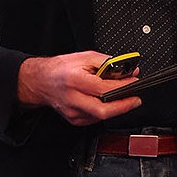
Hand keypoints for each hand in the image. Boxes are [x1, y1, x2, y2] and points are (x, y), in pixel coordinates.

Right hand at [17, 51, 141, 125]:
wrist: (41, 81)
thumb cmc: (61, 68)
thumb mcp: (85, 57)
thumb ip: (107, 63)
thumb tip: (126, 69)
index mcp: (75, 80)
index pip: (104, 88)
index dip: (123, 87)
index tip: (134, 82)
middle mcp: (73, 98)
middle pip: (103, 110)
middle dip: (124, 106)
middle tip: (135, 99)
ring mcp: (73, 112)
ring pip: (101, 117)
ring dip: (115, 108)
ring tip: (122, 98)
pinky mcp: (74, 120)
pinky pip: (95, 119)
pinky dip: (104, 111)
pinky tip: (106, 103)